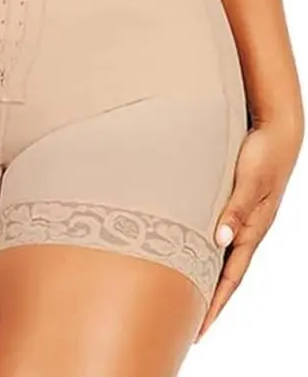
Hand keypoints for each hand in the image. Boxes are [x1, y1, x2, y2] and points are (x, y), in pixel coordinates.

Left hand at [197, 116, 303, 339]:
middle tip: (185, 323)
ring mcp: (241, 217)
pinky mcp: (234, 203)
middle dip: (208, 299)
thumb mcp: (250, 180)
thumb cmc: (264, 153)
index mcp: (253, 229)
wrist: (277, 130)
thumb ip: (236, 208)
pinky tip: (189, 250)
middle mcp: (247, 228)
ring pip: (219, 254)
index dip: (215, 303)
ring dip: (203, 274)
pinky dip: (203, 248)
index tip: (199, 329)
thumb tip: (219, 240)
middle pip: (225, 272)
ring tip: (183, 294)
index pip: (231, 276)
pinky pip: (216, 233)